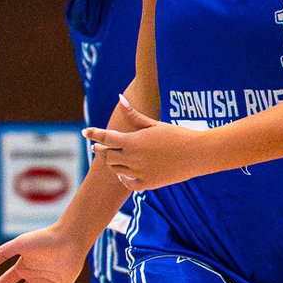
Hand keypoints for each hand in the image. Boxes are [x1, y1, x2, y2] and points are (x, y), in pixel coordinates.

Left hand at [85, 96, 209, 190]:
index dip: (94, 134)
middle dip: (102, 149)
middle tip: (98, 146)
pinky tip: (124, 172)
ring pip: (116, 169)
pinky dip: (123, 178)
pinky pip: (128, 183)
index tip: (85, 132)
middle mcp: (134, 158)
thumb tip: (120, 98)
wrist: (197, 154)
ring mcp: (140, 172)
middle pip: (108, 155)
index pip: (106, 137)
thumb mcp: (153, 124)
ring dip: (112, 163)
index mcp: (133, 141)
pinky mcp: (149, 184)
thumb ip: (134, 115)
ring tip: (111, 157)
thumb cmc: (177, 135)